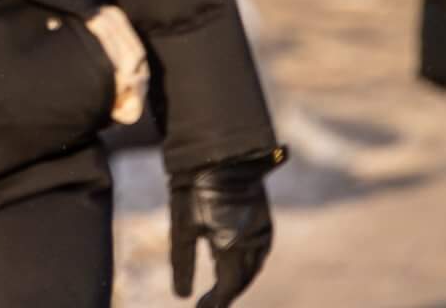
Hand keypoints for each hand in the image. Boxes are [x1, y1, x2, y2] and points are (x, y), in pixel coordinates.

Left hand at [169, 152, 280, 306]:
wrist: (220, 153)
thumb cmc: (194, 188)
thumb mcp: (182, 226)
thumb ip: (182, 262)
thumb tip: (181, 295)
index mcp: (233, 246)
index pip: (228, 287)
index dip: (215, 302)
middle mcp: (254, 242)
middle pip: (242, 280)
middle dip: (227, 293)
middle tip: (209, 302)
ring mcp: (262, 230)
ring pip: (254, 267)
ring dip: (238, 279)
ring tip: (221, 288)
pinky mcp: (264, 220)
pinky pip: (259, 251)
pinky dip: (247, 263)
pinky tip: (234, 262)